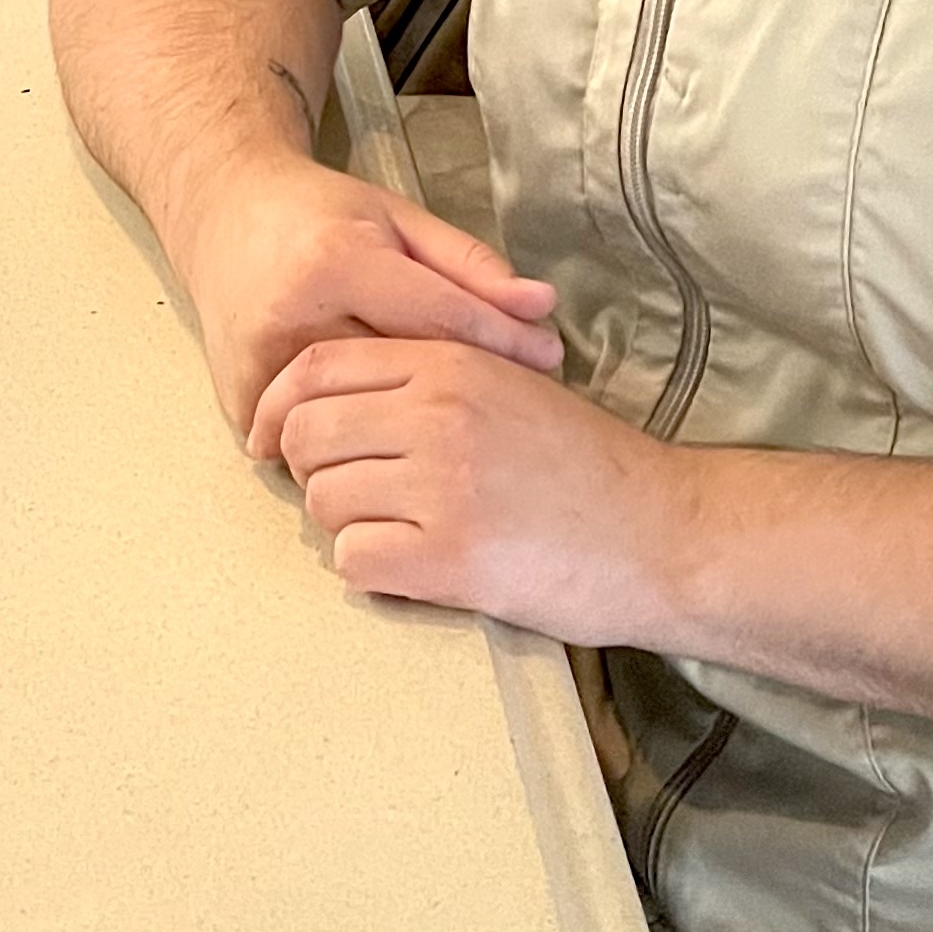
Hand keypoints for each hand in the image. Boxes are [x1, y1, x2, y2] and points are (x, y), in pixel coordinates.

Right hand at [184, 157, 559, 439]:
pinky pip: (315, 440)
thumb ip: (469, 264)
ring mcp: (261, 369)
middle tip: (516, 402)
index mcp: (338, 264)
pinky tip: (395, 442)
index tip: (550, 357)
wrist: (223, 218)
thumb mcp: (400, 218)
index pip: (438, 318)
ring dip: (411, 429)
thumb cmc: (320, 215)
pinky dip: (356, 443)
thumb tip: (541, 305)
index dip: (502, 341)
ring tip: (463, 432)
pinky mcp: (241, 404)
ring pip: (359, 421)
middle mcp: (295, 320)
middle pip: (402, 375)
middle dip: (465, 391)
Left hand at [253, 338, 686, 641]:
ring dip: (349, 523)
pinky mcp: (449, 556)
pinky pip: (356, 561)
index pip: (320, 366)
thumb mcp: (511, 385)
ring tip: (402, 530)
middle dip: (313, 469)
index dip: (280, 404)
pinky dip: (375, 570)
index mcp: (453, 361)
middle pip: (307, 433)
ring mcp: (442, 483)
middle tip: (357, 493)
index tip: (272, 437)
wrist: (660, 531)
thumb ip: (434, 377)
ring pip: (324, 501)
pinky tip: (419, 566)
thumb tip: (342, 398)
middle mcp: (439, 412)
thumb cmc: (586, 465)